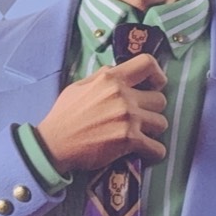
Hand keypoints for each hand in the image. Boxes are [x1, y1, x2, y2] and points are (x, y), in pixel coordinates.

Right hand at [35, 54, 168, 173]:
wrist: (54, 144)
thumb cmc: (66, 115)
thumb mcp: (80, 86)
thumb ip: (103, 77)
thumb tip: (120, 71)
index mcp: (111, 78)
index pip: (148, 63)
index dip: (157, 75)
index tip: (155, 86)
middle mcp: (122, 95)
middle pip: (160, 100)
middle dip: (152, 109)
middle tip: (139, 117)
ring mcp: (128, 118)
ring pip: (162, 123)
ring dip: (152, 130)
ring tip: (139, 134)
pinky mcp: (129, 140)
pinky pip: (158, 148)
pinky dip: (154, 152)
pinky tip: (145, 151)